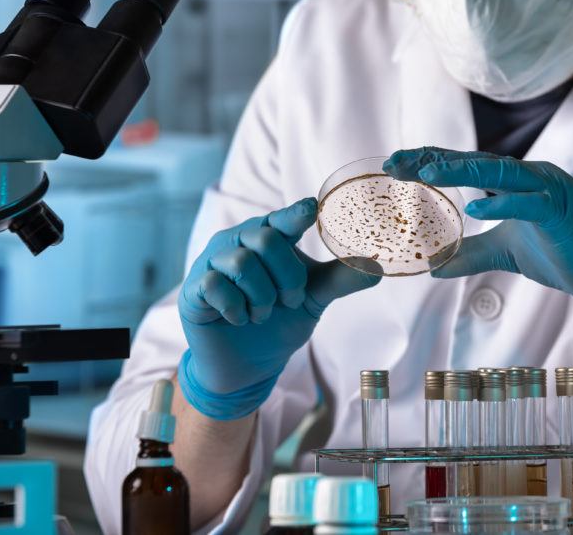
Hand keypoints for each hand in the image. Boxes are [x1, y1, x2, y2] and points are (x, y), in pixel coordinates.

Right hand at [177, 197, 380, 419]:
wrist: (248, 365)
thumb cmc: (280, 320)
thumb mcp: (314, 298)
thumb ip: (341, 279)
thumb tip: (378, 267)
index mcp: (268, 237)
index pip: (282, 218)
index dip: (295, 213)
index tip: (311, 209)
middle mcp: (238, 241)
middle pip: (264, 238)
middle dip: (285, 276)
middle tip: (288, 301)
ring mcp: (212, 262)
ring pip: (240, 263)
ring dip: (261, 297)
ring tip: (261, 313)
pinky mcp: (194, 288)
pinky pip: (214, 286)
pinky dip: (235, 308)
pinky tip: (239, 319)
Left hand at [384, 147, 572, 357]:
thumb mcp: (512, 254)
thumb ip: (474, 253)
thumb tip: (434, 262)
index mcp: (520, 184)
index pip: (466, 168)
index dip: (429, 163)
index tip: (393, 167)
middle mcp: (534, 178)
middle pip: (475, 163)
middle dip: (431, 161)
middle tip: (393, 164)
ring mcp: (552, 192)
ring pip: (499, 174)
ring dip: (460, 171)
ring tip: (423, 173)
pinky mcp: (567, 213)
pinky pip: (531, 203)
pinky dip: (504, 203)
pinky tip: (473, 206)